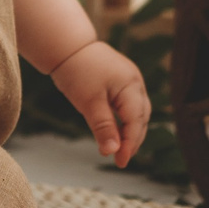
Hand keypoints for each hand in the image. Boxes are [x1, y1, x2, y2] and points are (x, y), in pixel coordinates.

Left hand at [49, 41, 150, 166]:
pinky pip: (129, 105)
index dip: (129, 144)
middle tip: (120, 159)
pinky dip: (125, 120)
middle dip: (132, 140)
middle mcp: (136, 83)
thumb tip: (113, 152)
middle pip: (141, 118)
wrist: (67, 45)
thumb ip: (103, 127)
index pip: (136, 122)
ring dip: (130, 131)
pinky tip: (116, 131)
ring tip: (119, 150)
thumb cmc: (77, 70)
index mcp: (131, 86)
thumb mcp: (88, 102)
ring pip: (137, 112)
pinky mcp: (123, 80)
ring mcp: (131, 80)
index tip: (119, 162)